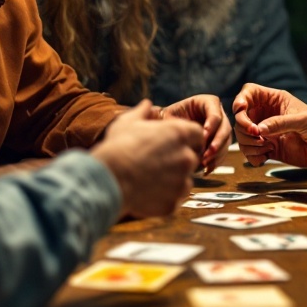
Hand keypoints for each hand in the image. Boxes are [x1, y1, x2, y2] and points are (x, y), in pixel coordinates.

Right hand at [92, 100, 201, 218]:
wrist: (109, 178)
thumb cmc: (118, 147)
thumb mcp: (128, 122)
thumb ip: (143, 111)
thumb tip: (147, 104)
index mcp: (179, 134)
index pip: (198, 134)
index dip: (188, 138)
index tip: (175, 143)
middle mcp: (185, 157)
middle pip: (192, 158)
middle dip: (179, 160)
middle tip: (158, 162)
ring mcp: (181, 181)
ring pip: (185, 181)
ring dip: (174, 180)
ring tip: (150, 178)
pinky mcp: (174, 202)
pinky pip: (174, 199)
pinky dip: (165, 198)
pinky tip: (147, 192)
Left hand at [160, 94, 231, 172]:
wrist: (170, 131)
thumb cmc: (167, 119)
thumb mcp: (167, 115)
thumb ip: (165, 116)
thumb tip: (160, 116)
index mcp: (207, 102)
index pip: (215, 113)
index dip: (211, 124)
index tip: (203, 135)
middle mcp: (217, 114)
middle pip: (225, 128)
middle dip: (217, 142)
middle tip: (207, 152)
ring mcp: (220, 130)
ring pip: (226, 142)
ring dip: (217, 153)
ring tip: (205, 163)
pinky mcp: (219, 143)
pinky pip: (222, 153)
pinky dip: (215, 162)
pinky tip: (206, 169)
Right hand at [233, 84, 306, 170]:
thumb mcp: (303, 120)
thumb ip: (280, 123)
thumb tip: (258, 129)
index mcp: (275, 100)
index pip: (249, 93)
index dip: (241, 100)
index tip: (241, 111)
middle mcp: (268, 115)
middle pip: (241, 117)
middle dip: (245, 127)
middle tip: (257, 135)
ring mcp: (269, 133)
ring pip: (244, 136)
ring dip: (248, 144)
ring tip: (265, 148)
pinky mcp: (271, 150)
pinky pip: (252, 153)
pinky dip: (253, 157)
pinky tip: (264, 158)